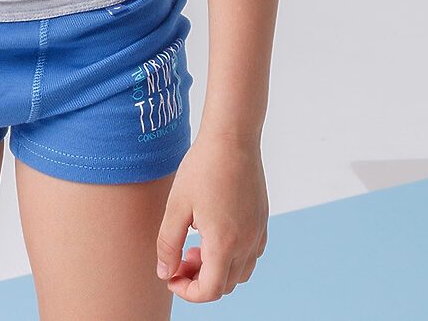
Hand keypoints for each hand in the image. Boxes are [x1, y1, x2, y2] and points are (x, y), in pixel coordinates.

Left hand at [155, 132, 268, 302]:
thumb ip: (168, 244)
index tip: (171, 276)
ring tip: (195, 244)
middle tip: (180, 256)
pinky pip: (250, 254)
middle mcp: (246, 243)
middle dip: (199, 279)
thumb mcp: (177, 205)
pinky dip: (232, 256)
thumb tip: (165, 273)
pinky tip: (214, 233)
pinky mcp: (262, 220)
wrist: (232, 137)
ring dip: (216, 269)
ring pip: (240, 272)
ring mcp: (257, 232)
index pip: (210, 291)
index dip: (187, 291)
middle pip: (225, 284)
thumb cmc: (202, 167)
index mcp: (224, 244)